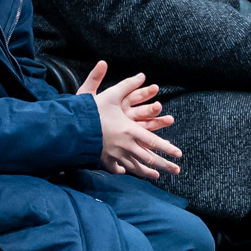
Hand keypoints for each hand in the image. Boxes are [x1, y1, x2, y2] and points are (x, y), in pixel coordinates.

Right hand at [76, 61, 181, 178]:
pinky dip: (122, 170)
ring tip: (157, 176)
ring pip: (135, 166)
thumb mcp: (110, 95)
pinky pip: (115, 168)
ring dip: (147, 172)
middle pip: (149, 158)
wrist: (71, 128)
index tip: (179, 155)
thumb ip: (126, 85)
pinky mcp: (103, 160)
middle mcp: (125, 145)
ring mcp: (114, 155)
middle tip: (177, 171)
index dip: (168, 149)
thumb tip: (141, 74)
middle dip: (165, 165)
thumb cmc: (92, 111)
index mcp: (130, 130)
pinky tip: (125, 172)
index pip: (154, 142)